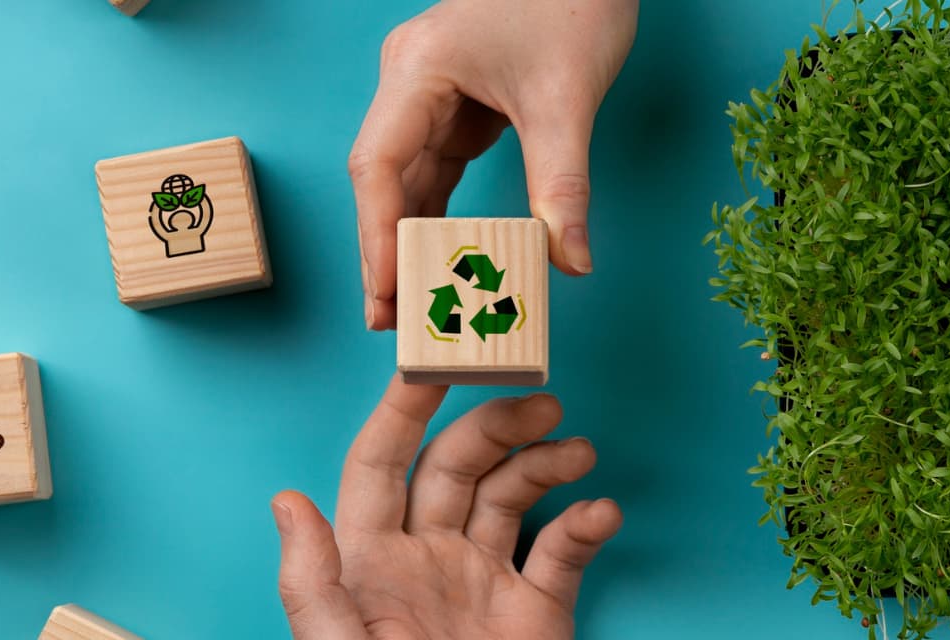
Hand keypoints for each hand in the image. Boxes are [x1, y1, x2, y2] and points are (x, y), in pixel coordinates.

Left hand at [272, 376, 621, 638]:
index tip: (432, 364)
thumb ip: (313, 581)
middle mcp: (428, 556)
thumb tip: (286, 500)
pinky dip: (587, 524)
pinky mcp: (536, 608)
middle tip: (541, 403)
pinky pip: (564, 551)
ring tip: (578, 452)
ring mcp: (484, 579)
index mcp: (372, 560)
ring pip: (515, 494)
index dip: (402, 411)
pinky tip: (601, 513)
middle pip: (458, 465)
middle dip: (496, 425)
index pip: (381, 464)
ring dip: (548, 462)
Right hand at [350, 0, 638, 328]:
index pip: (380, 166)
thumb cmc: (571, 3)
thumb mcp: (567, 100)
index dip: (378, 237)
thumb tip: (570, 261)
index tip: (385, 294)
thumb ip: (563, 185)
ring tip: (415, 305)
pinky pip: (439, 170)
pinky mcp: (456, 105)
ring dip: (413, 241)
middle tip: (391, 321)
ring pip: (409, 180)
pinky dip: (442, 215)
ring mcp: (430, 94)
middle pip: (385, 181)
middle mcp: (410, 83)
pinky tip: (444, 260)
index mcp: (417, 70)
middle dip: (388, 251)